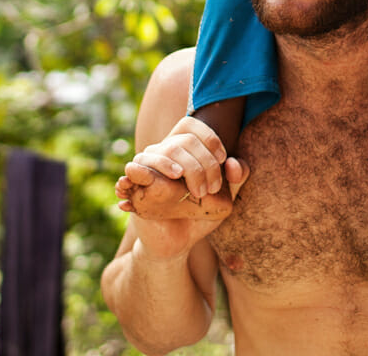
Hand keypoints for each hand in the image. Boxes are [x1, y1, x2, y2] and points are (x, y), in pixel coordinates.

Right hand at [115, 116, 248, 227]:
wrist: (179, 241)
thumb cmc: (201, 212)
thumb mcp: (225, 196)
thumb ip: (236, 179)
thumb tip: (233, 163)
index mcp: (184, 150)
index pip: (191, 126)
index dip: (209, 138)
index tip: (222, 159)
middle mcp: (164, 154)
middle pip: (182, 141)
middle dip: (202, 164)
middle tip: (209, 190)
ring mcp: (148, 170)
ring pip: (155, 152)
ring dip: (171, 164)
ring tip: (180, 177)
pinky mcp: (136, 189)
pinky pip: (130, 173)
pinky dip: (133, 175)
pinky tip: (150, 181)